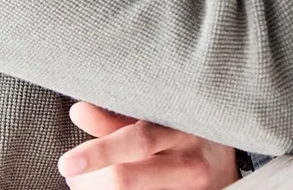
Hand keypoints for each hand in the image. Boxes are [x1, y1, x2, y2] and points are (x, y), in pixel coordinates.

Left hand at [57, 102, 239, 188]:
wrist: (225, 165)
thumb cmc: (182, 135)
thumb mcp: (158, 118)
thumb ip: (118, 118)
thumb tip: (78, 110)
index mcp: (181, 128)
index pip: (138, 140)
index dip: (100, 153)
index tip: (67, 163)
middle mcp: (190, 162)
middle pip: (127, 179)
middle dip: (89, 181)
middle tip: (72, 173)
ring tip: (86, 183)